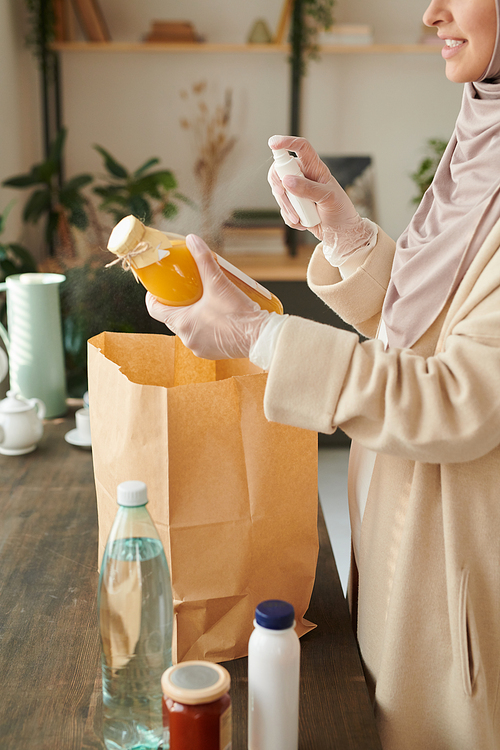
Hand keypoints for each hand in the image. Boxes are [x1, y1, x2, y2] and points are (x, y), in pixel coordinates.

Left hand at [146, 234, 270, 359]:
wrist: (260, 337)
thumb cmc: (238, 314)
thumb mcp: (218, 283)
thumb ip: (204, 260)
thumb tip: (192, 240)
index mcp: (182, 323)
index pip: (155, 310)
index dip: (153, 297)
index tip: (158, 288)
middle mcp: (187, 339)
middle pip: (173, 318)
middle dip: (177, 304)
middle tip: (185, 290)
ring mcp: (200, 348)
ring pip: (189, 328)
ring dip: (192, 316)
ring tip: (202, 301)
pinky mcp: (213, 353)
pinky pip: (202, 337)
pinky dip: (204, 327)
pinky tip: (215, 317)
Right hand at [268, 135, 359, 240]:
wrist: (340, 233)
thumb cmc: (340, 211)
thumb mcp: (328, 198)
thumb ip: (308, 189)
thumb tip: (286, 181)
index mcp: (315, 168)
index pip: (301, 148)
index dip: (286, 142)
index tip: (273, 143)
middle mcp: (303, 176)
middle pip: (280, 170)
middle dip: (280, 186)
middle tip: (286, 196)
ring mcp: (296, 191)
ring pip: (278, 192)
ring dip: (287, 207)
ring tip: (301, 218)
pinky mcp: (292, 205)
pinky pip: (282, 209)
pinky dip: (290, 218)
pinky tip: (304, 223)